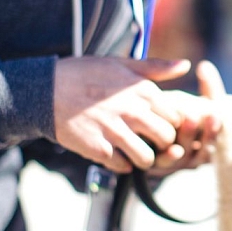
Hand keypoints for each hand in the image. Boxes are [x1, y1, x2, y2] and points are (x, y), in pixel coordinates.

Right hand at [54, 56, 215, 172]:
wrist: (45, 91)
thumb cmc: (86, 75)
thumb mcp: (121, 64)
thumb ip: (156, 67)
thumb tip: (186, 65)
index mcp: (143, 91)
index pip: (176, 118)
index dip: (170, 125)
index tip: (159, 126)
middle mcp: (133, 111)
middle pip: (166, 139)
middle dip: (161, 144)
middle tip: (149, 142)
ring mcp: (115, 131)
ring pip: (147, 158)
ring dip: (143, 159)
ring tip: (134, 152)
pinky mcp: (98, 148)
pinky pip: (123, 167)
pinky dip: (122, 165)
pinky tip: (115, 154)